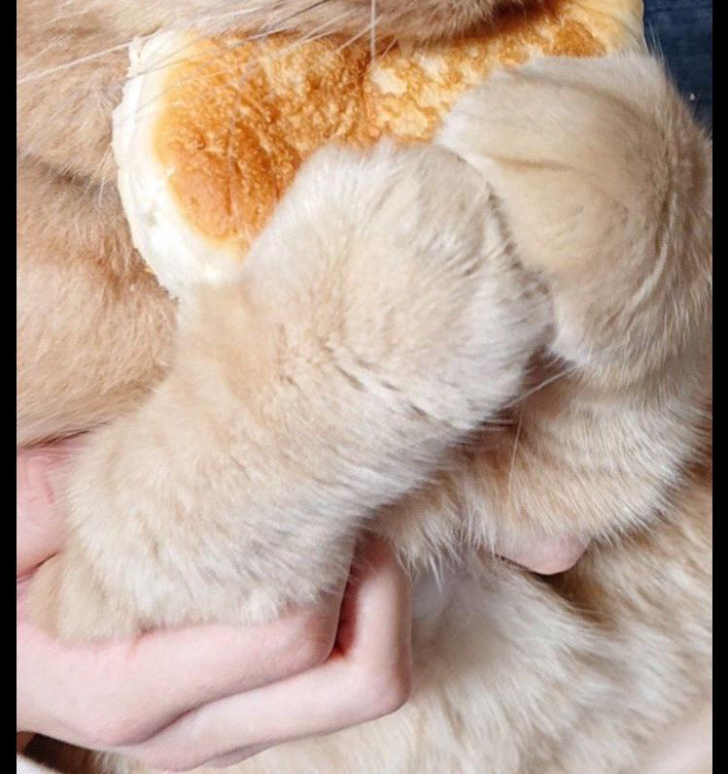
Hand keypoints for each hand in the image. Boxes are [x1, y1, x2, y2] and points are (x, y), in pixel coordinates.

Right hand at [17, 443, 411, 770]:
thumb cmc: (4, 565)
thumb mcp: (27, 511)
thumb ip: (104, 492)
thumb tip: (200, 441)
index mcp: (131, 689)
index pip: (292, 641)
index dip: (332, 556)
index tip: (320, 482)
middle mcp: (185, 732)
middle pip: (355, 683)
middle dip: (382, 588)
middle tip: (352, 502)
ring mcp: (218, 736)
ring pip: (358, 690)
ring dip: (372, 604)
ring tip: (335, 522)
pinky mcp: (237, 719)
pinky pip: (331, 685)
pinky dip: (351, 620)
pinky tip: (314, 552)